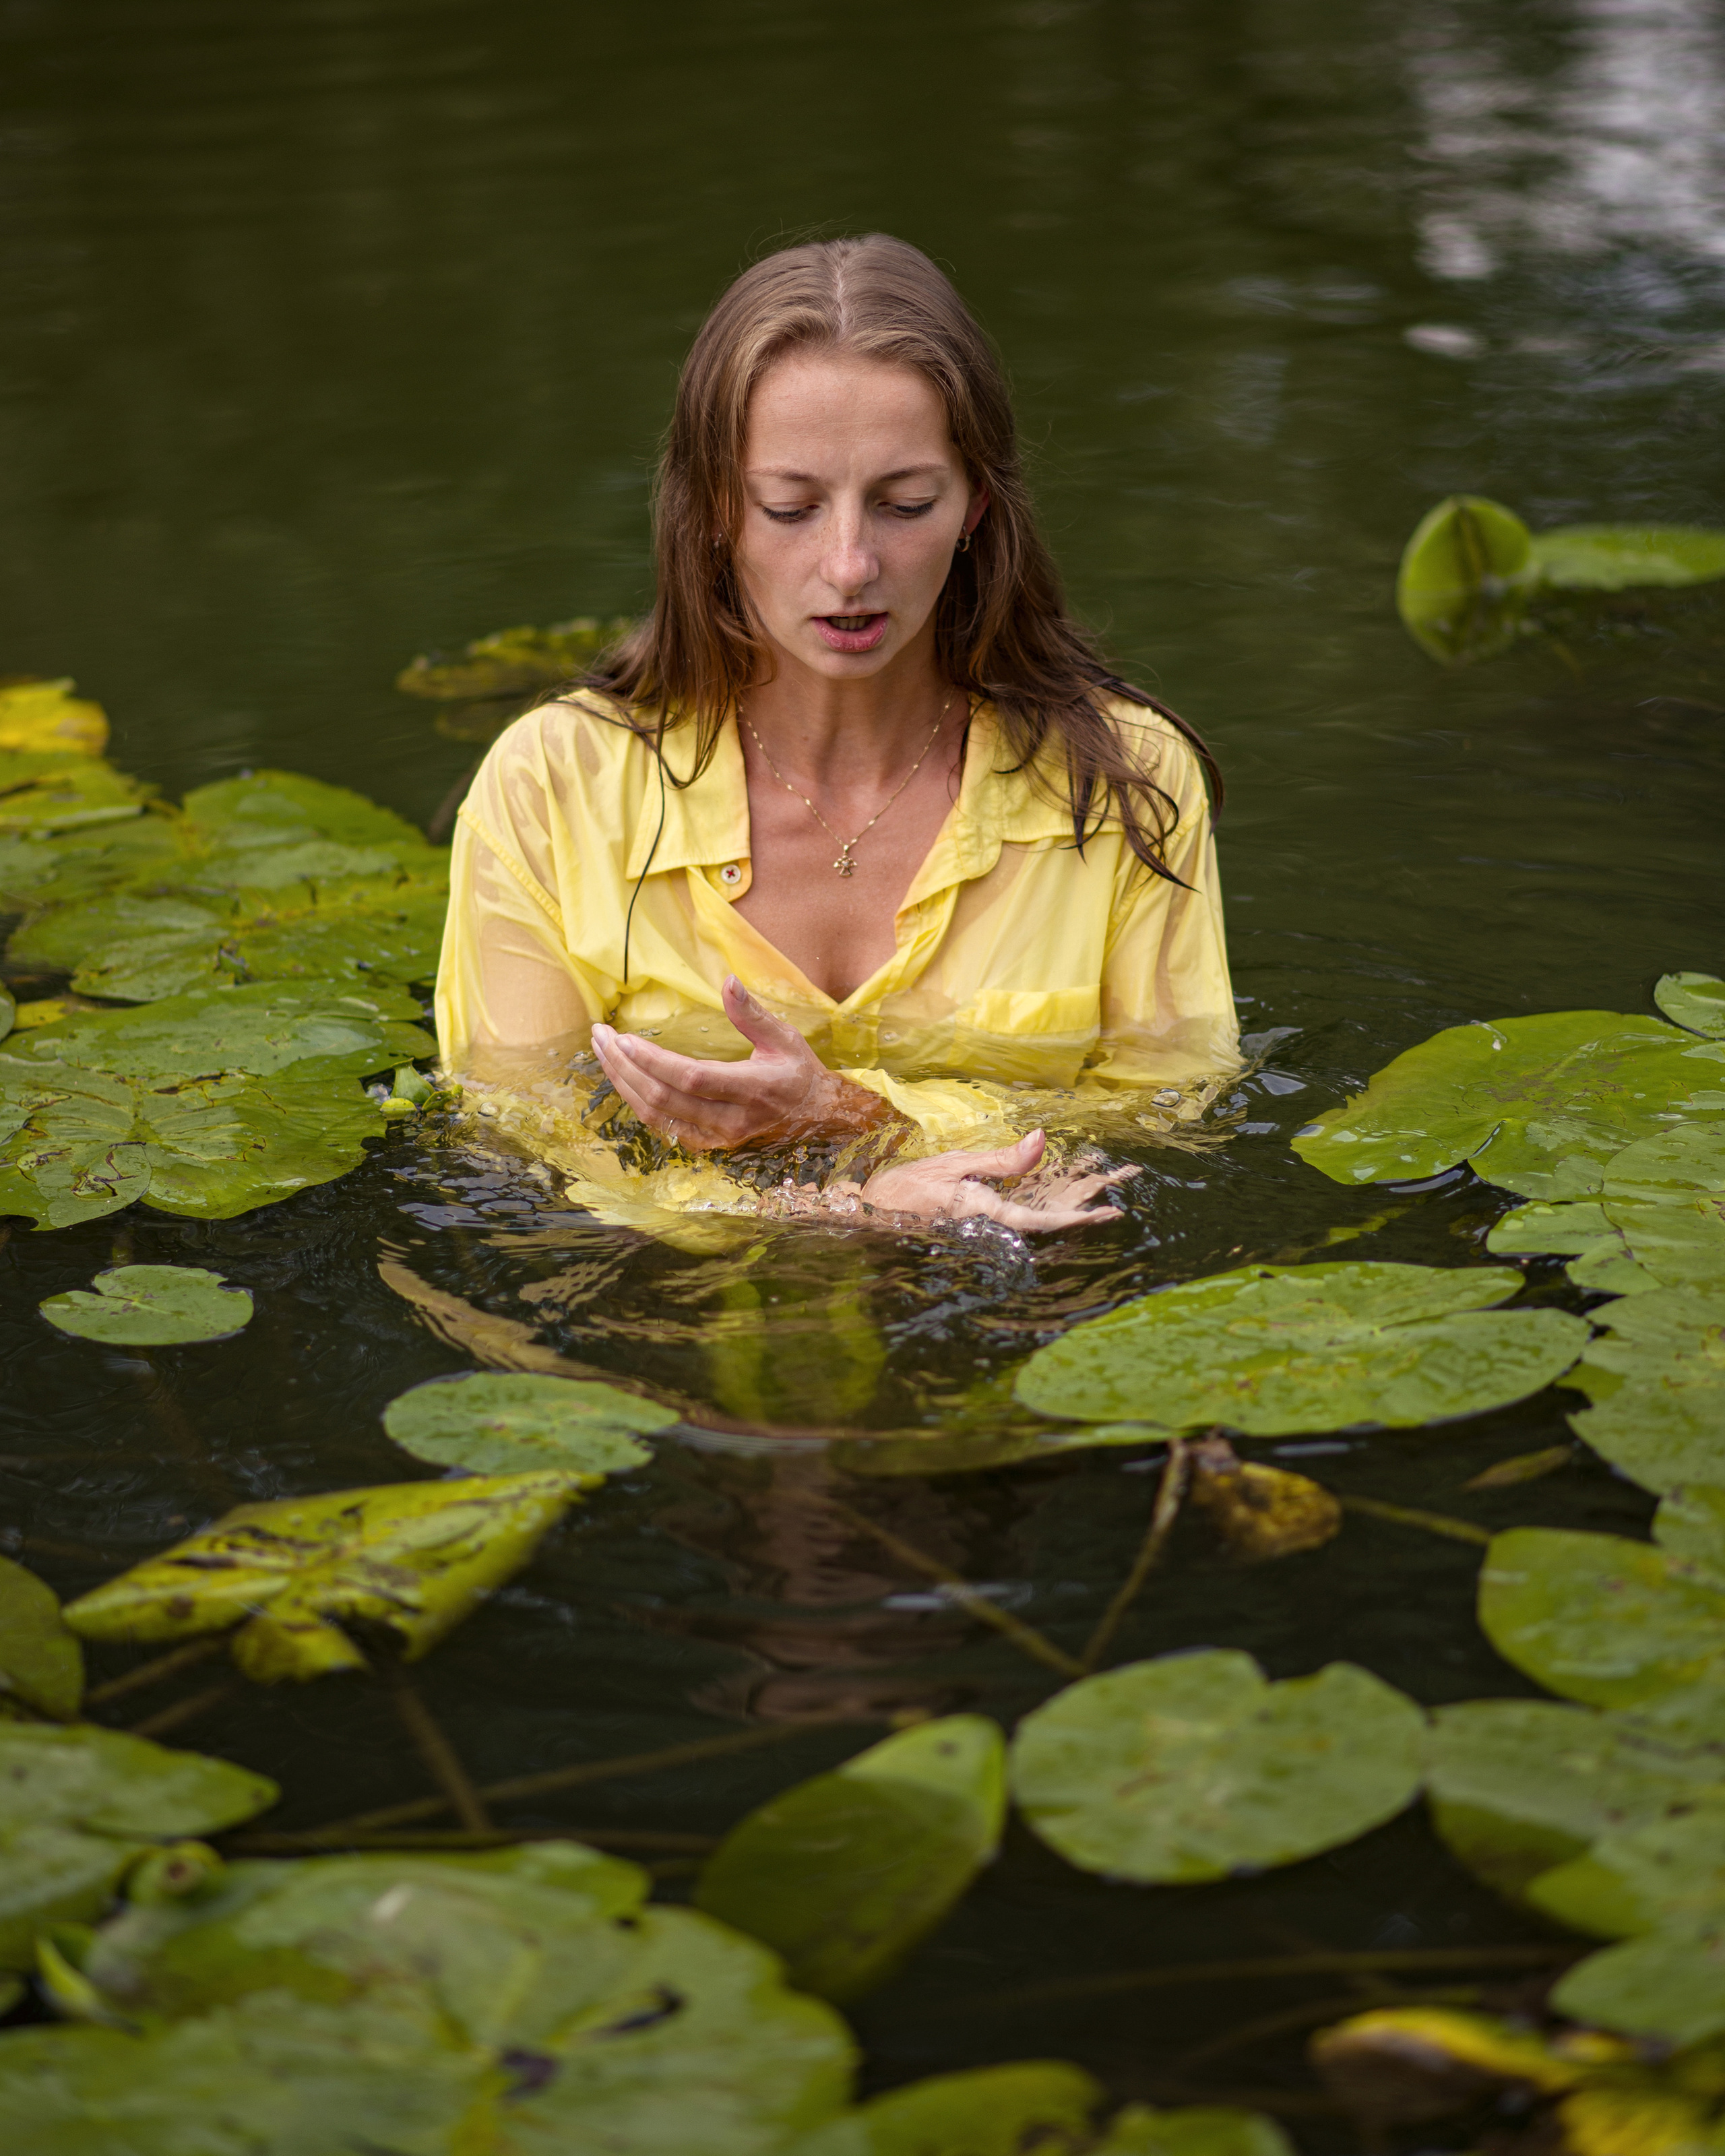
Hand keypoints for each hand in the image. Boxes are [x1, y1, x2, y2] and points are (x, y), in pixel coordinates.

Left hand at [590, 975, 890, 1152]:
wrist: (815, 1118)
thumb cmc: (798, 1072)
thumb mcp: (785, 1038)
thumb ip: (752, 1013)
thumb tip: (728, 981)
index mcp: (752, 1089)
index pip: (692, 1079)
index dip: (654, 1061)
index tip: (623, 1039)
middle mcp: (731, 1120)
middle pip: (663, 1098)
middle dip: (625, 1066)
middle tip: (600, 1036)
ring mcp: (716, 1137)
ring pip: (656, 1115)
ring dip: (623, 1083)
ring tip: (602, 1052)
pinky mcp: (706, 1143)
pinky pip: (662, 1125)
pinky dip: (637, 1100)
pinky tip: (623, 1076)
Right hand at [857, 1129, 1134, 1232]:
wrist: (878, 1210)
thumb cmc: (913, 1187)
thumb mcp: (956, 1164)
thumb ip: (1001, 1159)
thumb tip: (1041, 1140)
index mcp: (987, 1213)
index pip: (1040, 1220)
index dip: (1075, 1218)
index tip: (1106, 1214)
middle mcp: (994, 1225)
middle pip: (1050, 1221)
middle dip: (1085, 1212)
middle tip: (1121, 1203)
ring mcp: (991, 1225)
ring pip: (1042, 1217)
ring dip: (1072, 1205)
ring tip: (1107, 1196)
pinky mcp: (987, 1220)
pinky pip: (1027, 1213)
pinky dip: (1052, 1203)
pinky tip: (1068, 1195)